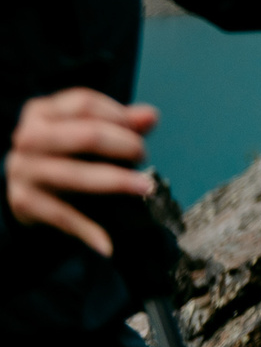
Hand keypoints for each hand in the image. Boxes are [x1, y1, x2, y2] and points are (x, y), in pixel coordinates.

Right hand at [8, 89, 158, 255]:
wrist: (27, 187)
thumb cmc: (66, 151)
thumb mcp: (89, 129)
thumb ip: (122, 121)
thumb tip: (150, 117)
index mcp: (42, 112)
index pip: (84, 103)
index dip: (118, 114)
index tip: (141, 128)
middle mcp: (28, 139)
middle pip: (85, 136)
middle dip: (123, 145)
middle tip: (143, 155)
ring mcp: (24, 171)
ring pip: (75, 175)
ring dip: (116, 182)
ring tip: (145, 188)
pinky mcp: (24, 202)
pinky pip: (61, 215)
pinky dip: (87, 229)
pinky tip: (107, 242)